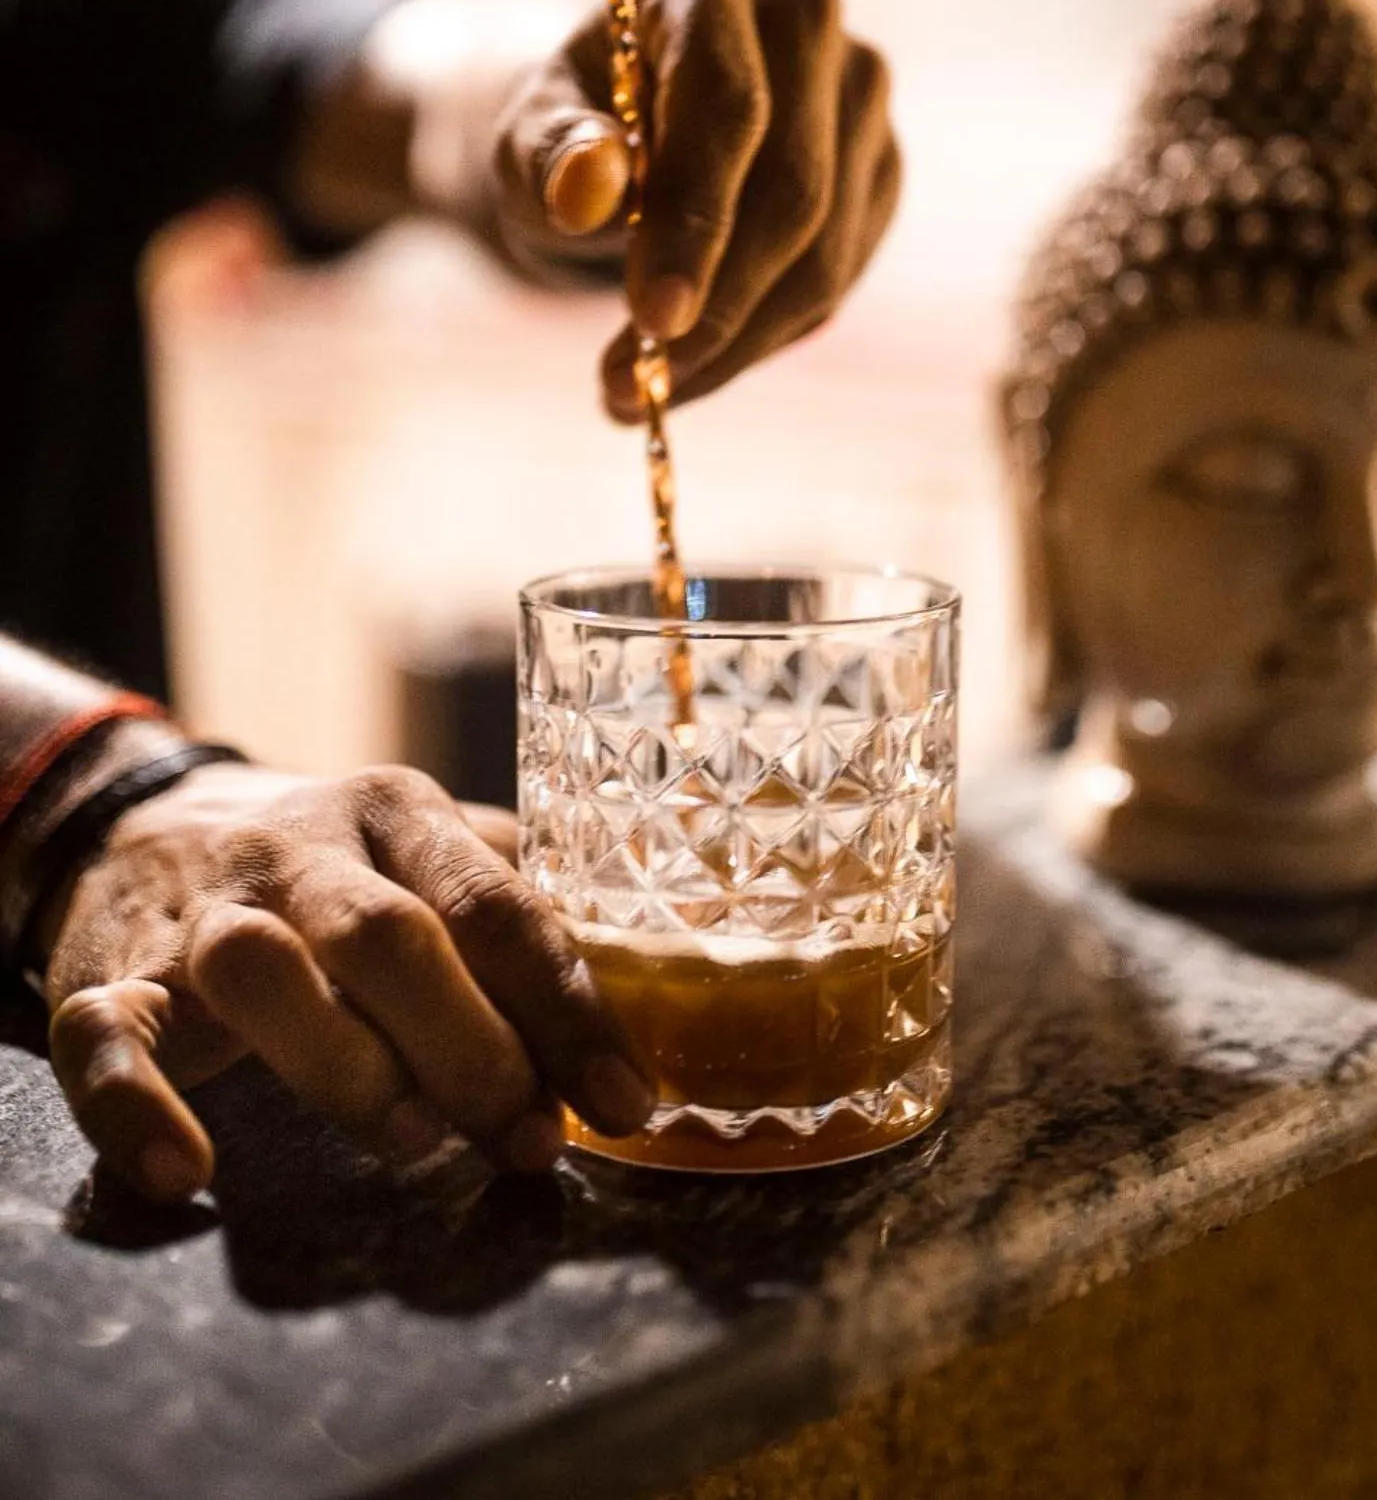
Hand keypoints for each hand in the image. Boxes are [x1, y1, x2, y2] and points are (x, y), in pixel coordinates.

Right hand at [42, 762, 653, 1202]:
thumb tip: (666, 982)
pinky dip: (133, 1105)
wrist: (146, 817)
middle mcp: (303, 847)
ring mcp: (203, 907)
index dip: (567, 1007)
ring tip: (415, 1146)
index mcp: (399, 812)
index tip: (627, 1102)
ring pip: (262, 968)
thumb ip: (522, 901)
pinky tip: (183, 1172)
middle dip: (475, 1048)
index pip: (498, 903)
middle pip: (391, 936)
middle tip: (532, 1141)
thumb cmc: (335, 864)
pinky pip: (103, 1033)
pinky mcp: (109, 972)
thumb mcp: (430, 851)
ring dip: (346, 1068)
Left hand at [484, 0, 900, 418]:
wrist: (624, 126)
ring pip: (828, 248)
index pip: (728, 107)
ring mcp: (859, 84)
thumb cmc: (568, 128)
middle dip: (717, 308)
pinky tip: (706, 356)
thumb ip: (546, 155)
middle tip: (630, 389)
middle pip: (794, 188)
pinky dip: (771, 335)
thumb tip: (589, 190)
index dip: (696, 223)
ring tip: (648, 390)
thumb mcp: (525, 139)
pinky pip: (844, 273)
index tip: (652, 323)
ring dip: (740, 341)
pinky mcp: (882, 157)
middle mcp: (804, 7)